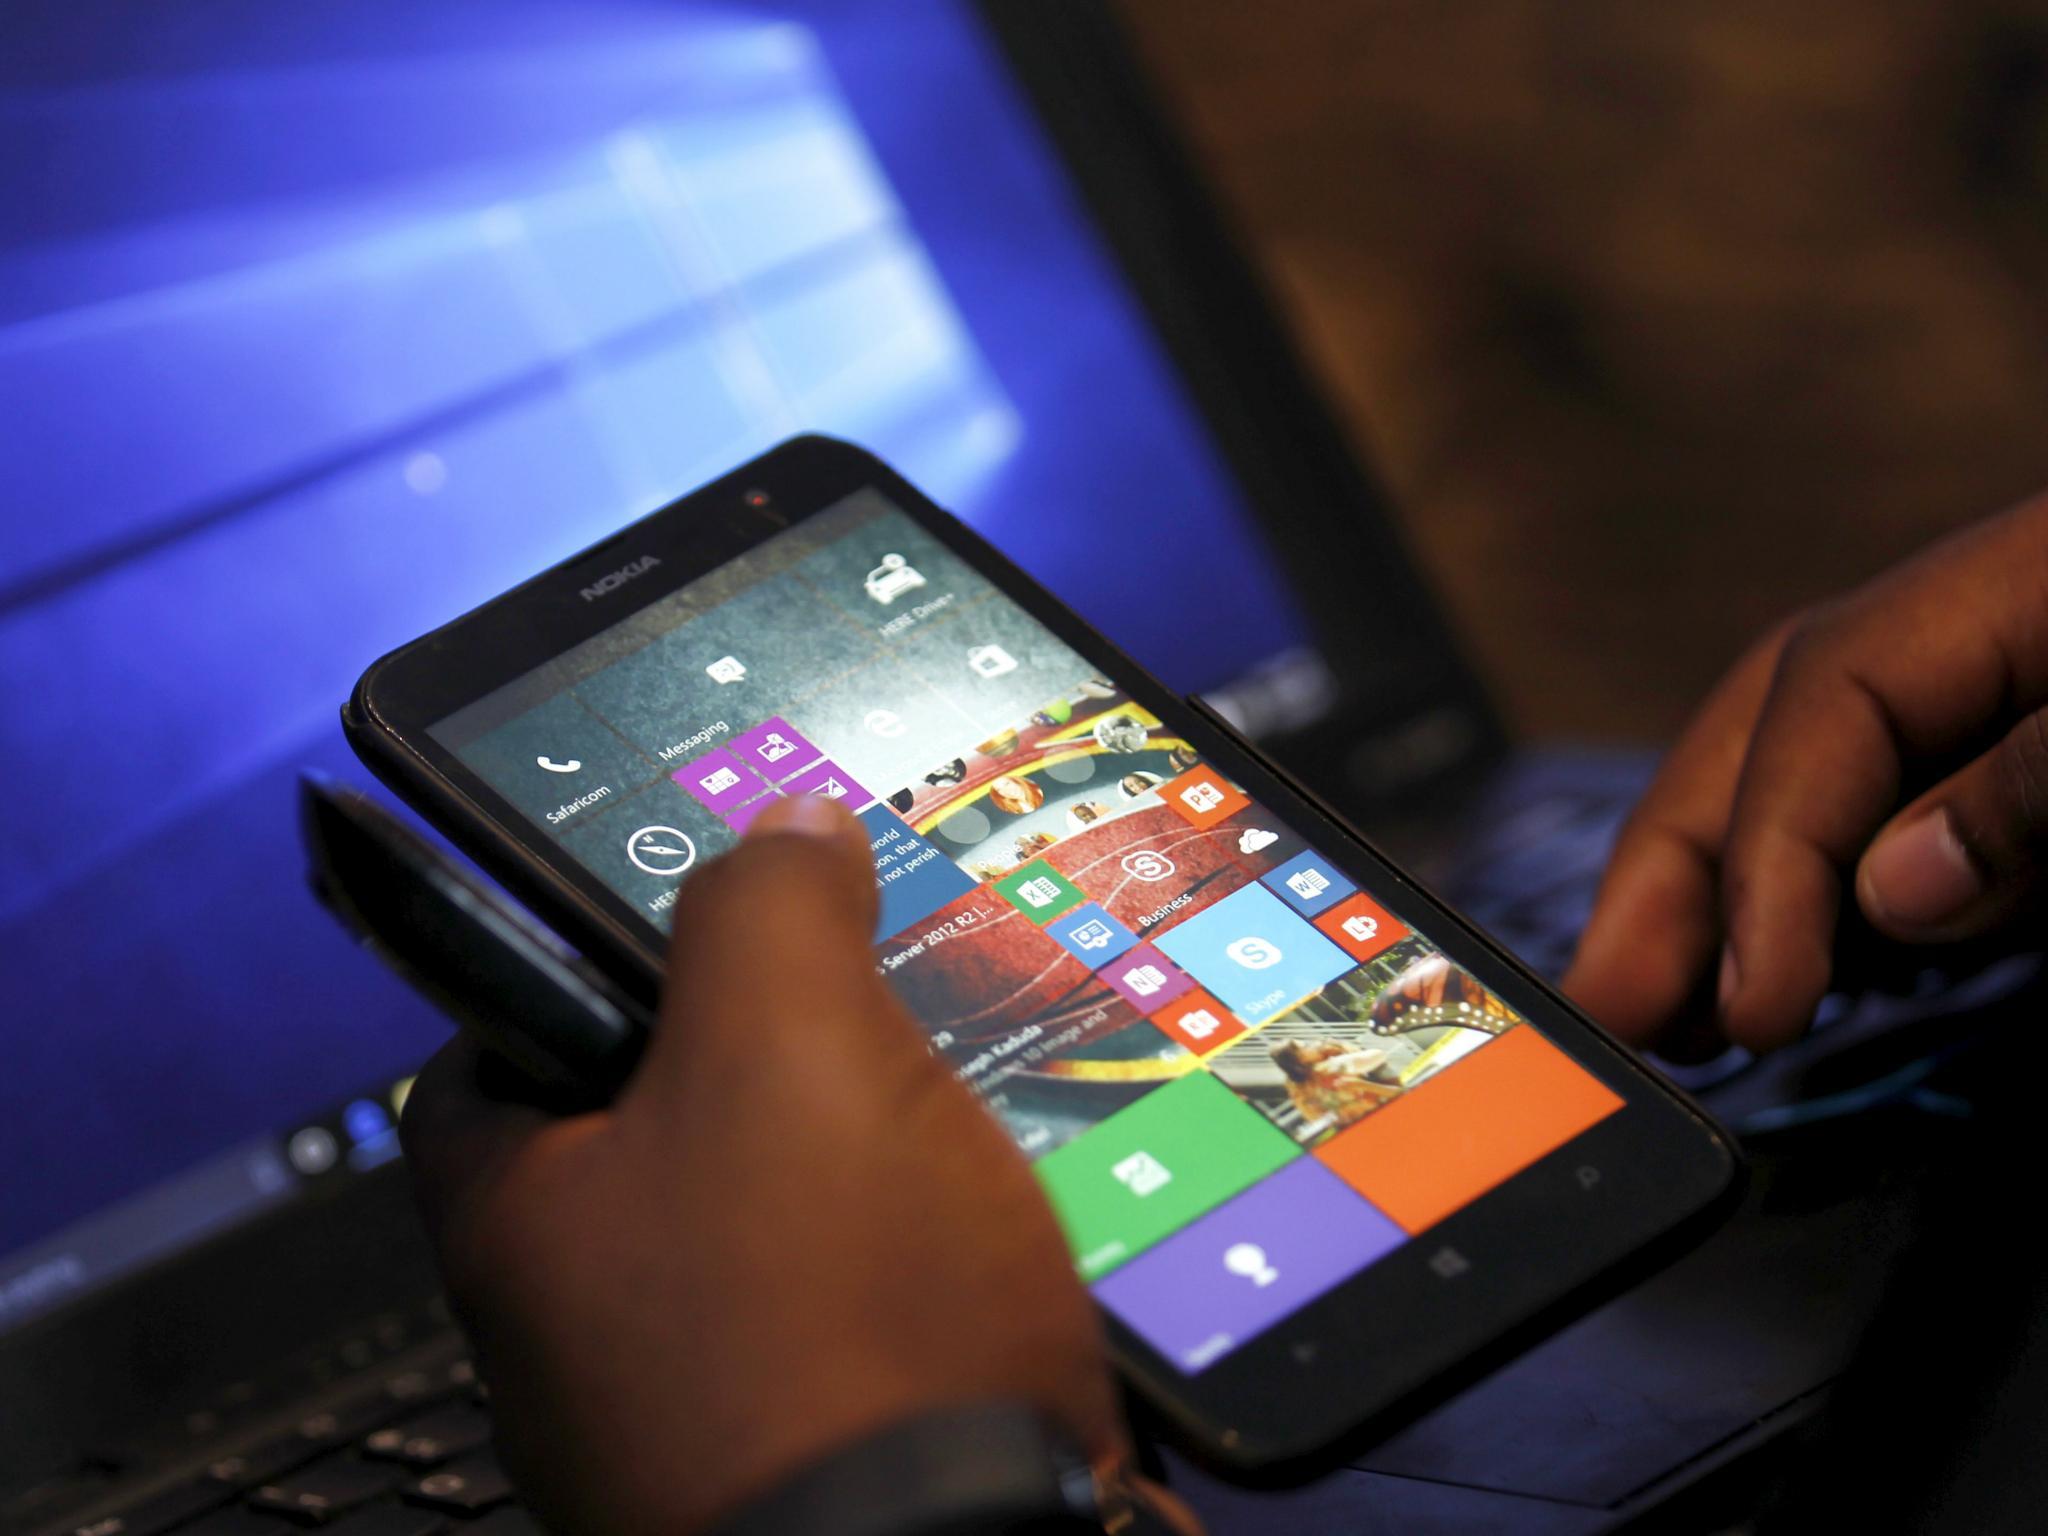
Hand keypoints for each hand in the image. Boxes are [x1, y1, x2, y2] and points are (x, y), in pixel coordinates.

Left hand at [399, 796, 1125, 1534]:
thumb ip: (769, 910)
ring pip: (770, 1227)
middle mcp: (581, 1329)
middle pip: (656, 1129)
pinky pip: (851, 1320)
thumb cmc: (831, 1329)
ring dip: (859, 1168)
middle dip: (767, 1059)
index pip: (496, 1043)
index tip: (690, 916)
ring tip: (956, 1120)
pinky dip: (910, 1269)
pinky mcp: (808, 1458)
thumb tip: (784, 826)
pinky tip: (991, 1243)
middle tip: (866, 1007)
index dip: (582, 954)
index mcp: (521, 1222)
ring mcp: (692, 1405)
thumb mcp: (795, 1051)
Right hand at [1564, 492, 2047, 1053]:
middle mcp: (1973, 622)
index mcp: (2009, 579)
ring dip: (1723, 896)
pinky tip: (1776, 971)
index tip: (1752, 1007)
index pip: (1821, 703)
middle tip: (1606, 1005)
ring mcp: (1997, 680)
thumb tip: (1894, 893)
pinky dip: (1815, 896)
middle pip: (1766, 726)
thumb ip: (2038, 789)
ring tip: (1663, 1012)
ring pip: (1810, 772)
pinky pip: (1889, 808)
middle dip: (1672, 872)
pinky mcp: (2029, 737)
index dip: (1766, 861)